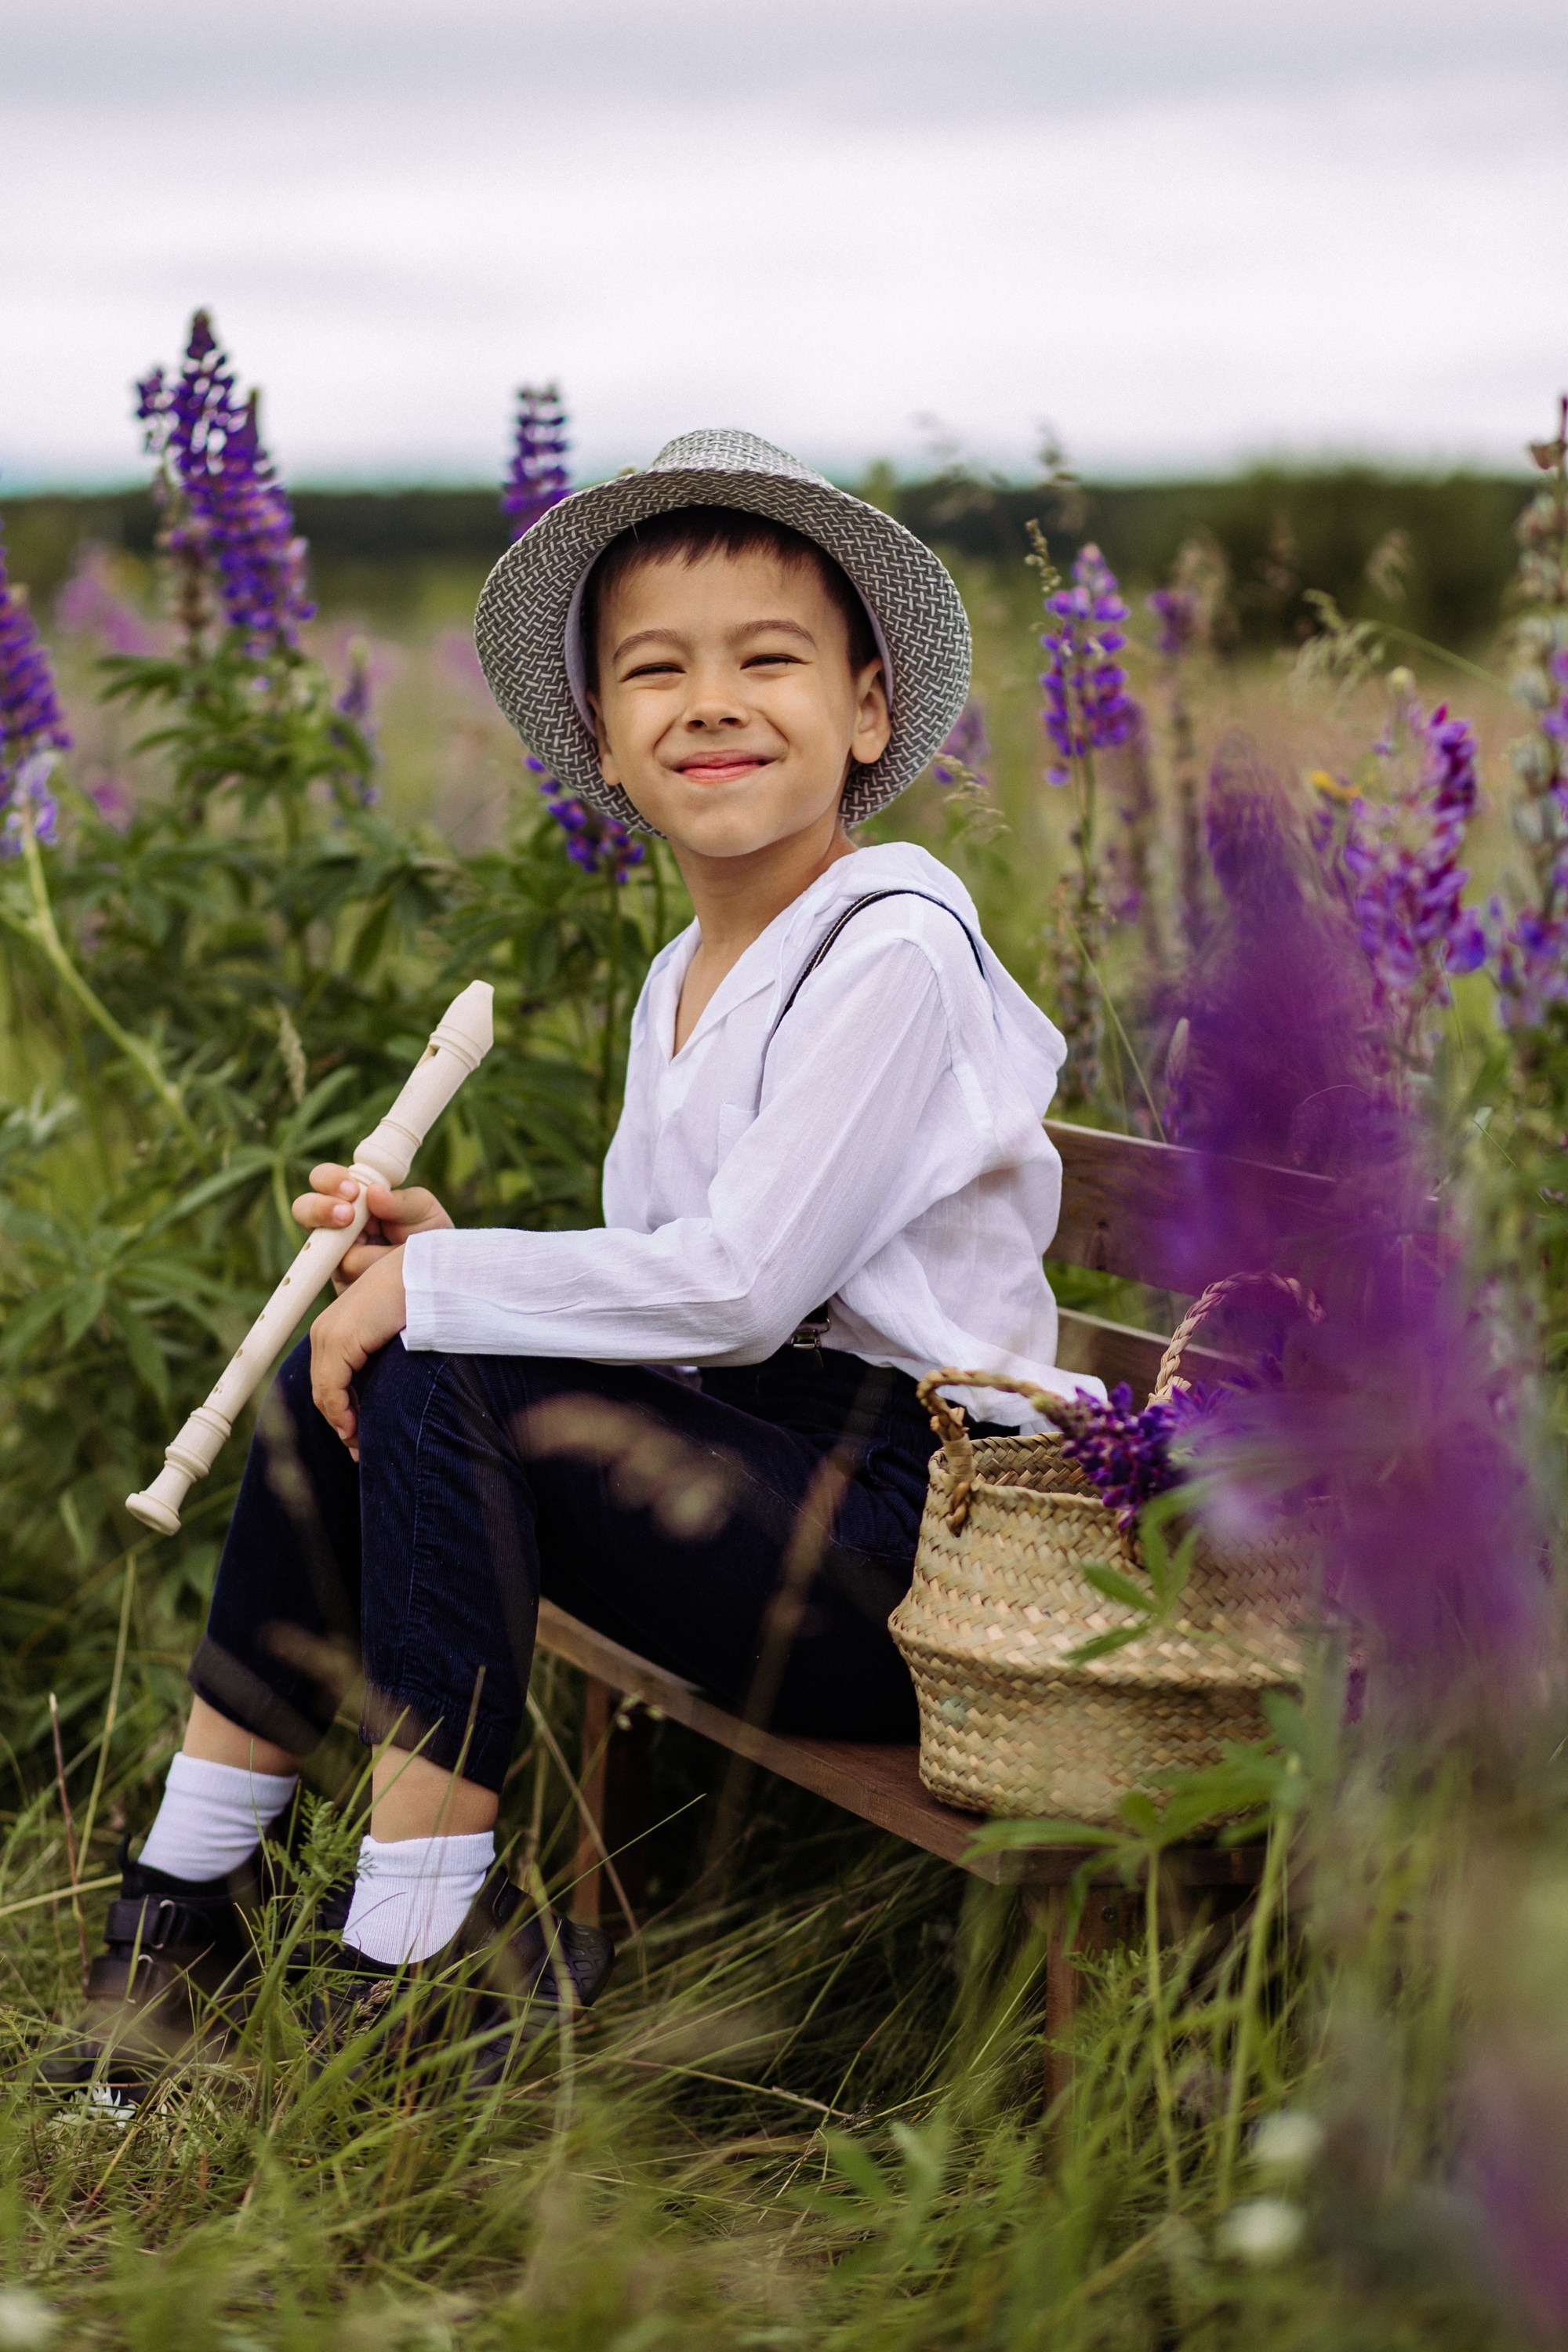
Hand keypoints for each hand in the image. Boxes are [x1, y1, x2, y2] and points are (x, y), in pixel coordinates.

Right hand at [293, 1162, 452, 1291]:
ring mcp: (335, 1259)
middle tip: (347, 1217)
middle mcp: (338, 1227)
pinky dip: (363, 1278)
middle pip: (304, 1209)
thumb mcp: (424, 1214)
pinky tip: (379, 1280)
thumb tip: (374, 1193)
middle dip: (321, 1209)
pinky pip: (341, 1280)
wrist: (441, 1282)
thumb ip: (402, 1202)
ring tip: (378, 1258)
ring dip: (355, 1252)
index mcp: (355, 1200)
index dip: (332, 1181)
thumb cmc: (430, 1239)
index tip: (352, 1192)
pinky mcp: (341, 1289)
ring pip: (321, 1250)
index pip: (327, 1180)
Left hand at [309, 1247, 407, 1459]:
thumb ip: (382, 1361)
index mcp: (338, 1328)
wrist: (430, 1275)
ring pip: (325, 1393)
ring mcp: (329, 1335)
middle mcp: (326, 1331)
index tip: (356, 1435)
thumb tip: (379, 1398)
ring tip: (359, 1446)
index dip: (342, 1410)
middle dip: (341, 1421)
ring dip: (342, 1423)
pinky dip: (341, 1414)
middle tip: (358, 1449)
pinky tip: (356, 1430)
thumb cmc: (423, 1303)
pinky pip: (332, 1390)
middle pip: (324, 1389)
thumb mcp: (395, 1339)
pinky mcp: (340, 1340)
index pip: (330, 1379)